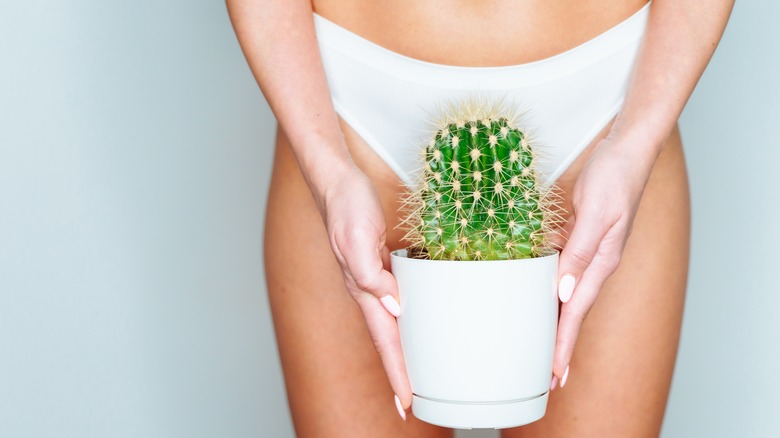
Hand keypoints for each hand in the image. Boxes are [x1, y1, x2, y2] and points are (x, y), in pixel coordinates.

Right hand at [318, 162, 410, 419]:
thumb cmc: (346, 206)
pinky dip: (405, 322)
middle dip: (398, 374)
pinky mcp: (381, 266)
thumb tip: (393, 307)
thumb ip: (370, 275)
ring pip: (391, 324)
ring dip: (402, 352)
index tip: (407, 402)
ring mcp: (373, 280)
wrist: (338, 180)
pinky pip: (396, 302)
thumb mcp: (357, 238)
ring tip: (415, 376)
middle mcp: (368, 291)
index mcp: (363, 290)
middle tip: (412, 404)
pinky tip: (414, 324)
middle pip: (387, 341)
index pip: (384, 341)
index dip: (396, 373)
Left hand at [550, 135, 657, 389]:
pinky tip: (542, 300)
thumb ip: (579, 252)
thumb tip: (564, 291)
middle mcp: (595, 264)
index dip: (564, 344)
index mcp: (601, 263)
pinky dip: (552, 292)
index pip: (576, 312)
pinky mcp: (580, 240)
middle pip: (574, 313)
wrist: (625, 151)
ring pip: (568, 297)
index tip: (555, 372)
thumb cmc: (614, 178)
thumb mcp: (596, 214)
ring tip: (545, 349)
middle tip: (549, 377)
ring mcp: (588, 253)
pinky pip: (563, 273)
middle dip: (562, 345)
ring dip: (557, 323)